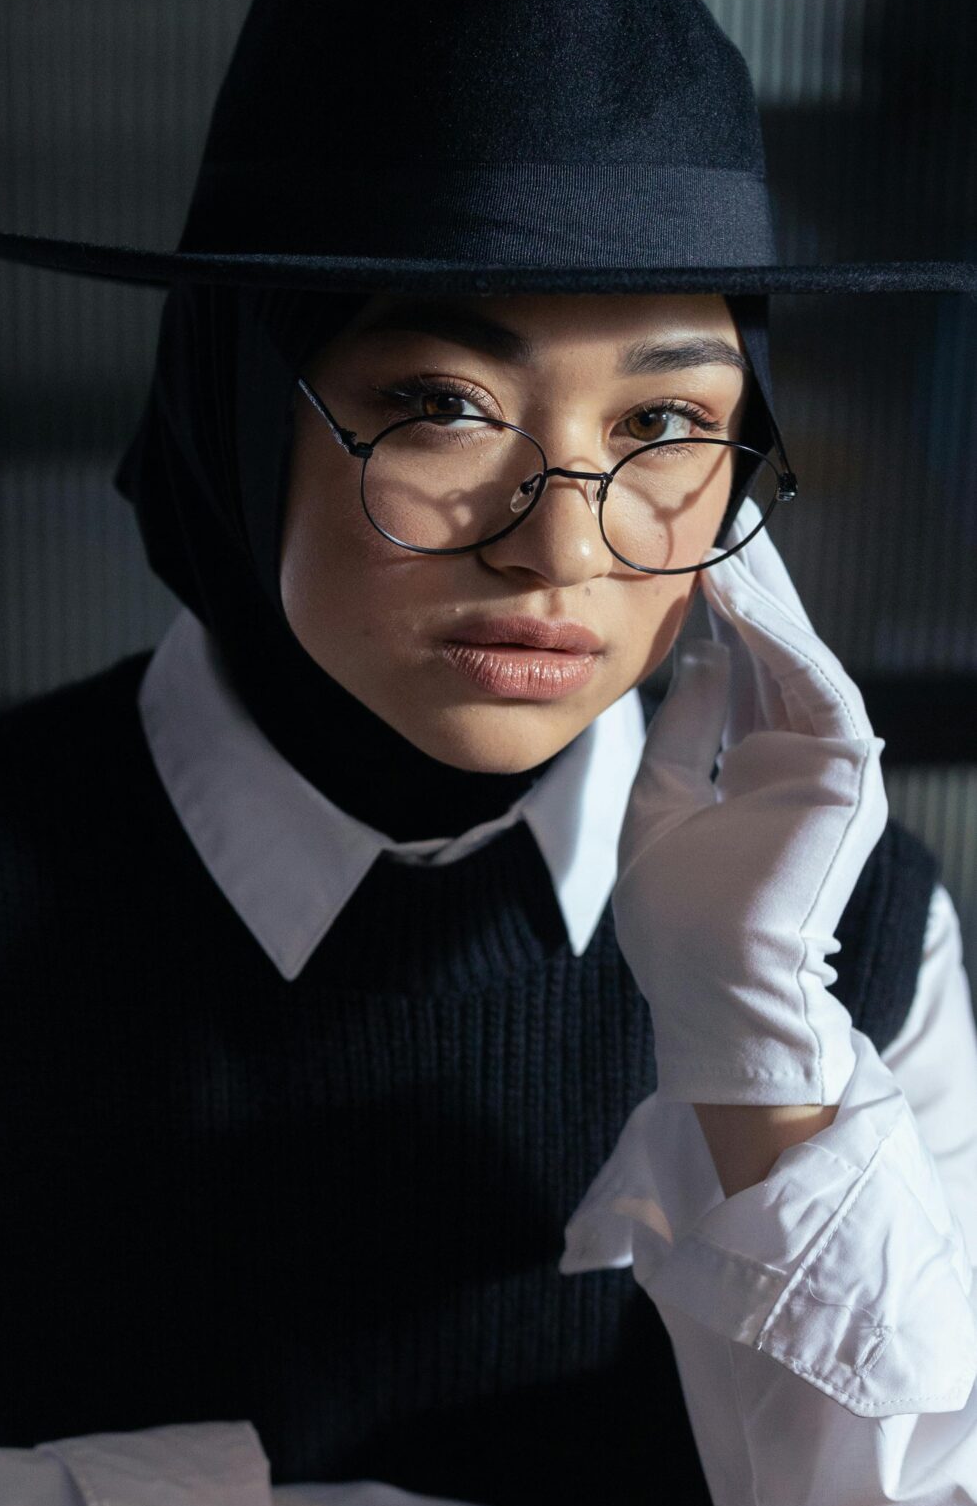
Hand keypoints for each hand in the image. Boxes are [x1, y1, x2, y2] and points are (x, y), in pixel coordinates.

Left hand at [610, 514, 886, 1107]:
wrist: (708, 982)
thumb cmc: (677, 915)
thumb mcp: (659, 801)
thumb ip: (682, 730)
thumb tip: (696, 661)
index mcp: (760, 771)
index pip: (747, 677)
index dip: (724, 621)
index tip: (695, 564)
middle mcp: (800, 761)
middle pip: (779, 657)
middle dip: (756, 594)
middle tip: (730, 523)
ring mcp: (828, 767)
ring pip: (802, 662)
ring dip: (769, 603)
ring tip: (732, 545)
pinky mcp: (845, 774)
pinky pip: (818, 687)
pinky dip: (783, 641)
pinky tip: (745, 600)